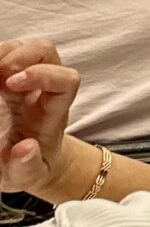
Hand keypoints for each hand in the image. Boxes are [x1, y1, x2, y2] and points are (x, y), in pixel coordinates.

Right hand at [0, 39, 77, 195]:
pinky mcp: (7, 82)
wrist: (27, 163)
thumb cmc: (29, 167)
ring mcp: (25, 83)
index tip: (12, 84)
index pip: (66, 81)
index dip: (42, 75)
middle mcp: (43, 90)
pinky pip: (4, 57)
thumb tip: (27, 148)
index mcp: (53, 112)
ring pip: (24, 49)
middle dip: (22, 55)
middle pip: (47, 53)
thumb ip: (27, 166)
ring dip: (4, 53)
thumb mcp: (27, 177)